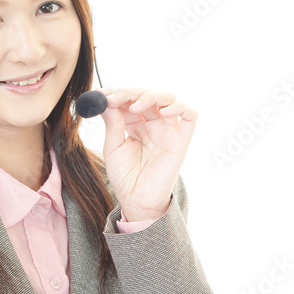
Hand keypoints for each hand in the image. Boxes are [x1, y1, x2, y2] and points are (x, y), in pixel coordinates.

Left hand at [96, 88, 196, 220]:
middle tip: (114, 98)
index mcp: (136, 125)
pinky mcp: (181, 141)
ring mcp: (168, 131)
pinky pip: (190, 116)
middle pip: (148, 95)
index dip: (118, 94)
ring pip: (169, 99)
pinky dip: (180, 107)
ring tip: (135, 107)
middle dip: (131, 93)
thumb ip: (112, 122)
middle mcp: (153, 124)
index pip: (131, 100)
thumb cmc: (125, 177)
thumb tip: (103, 98)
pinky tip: (164, 112)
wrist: (136, 201)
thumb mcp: (113, 147)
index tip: (102, 95)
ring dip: (152, 96)